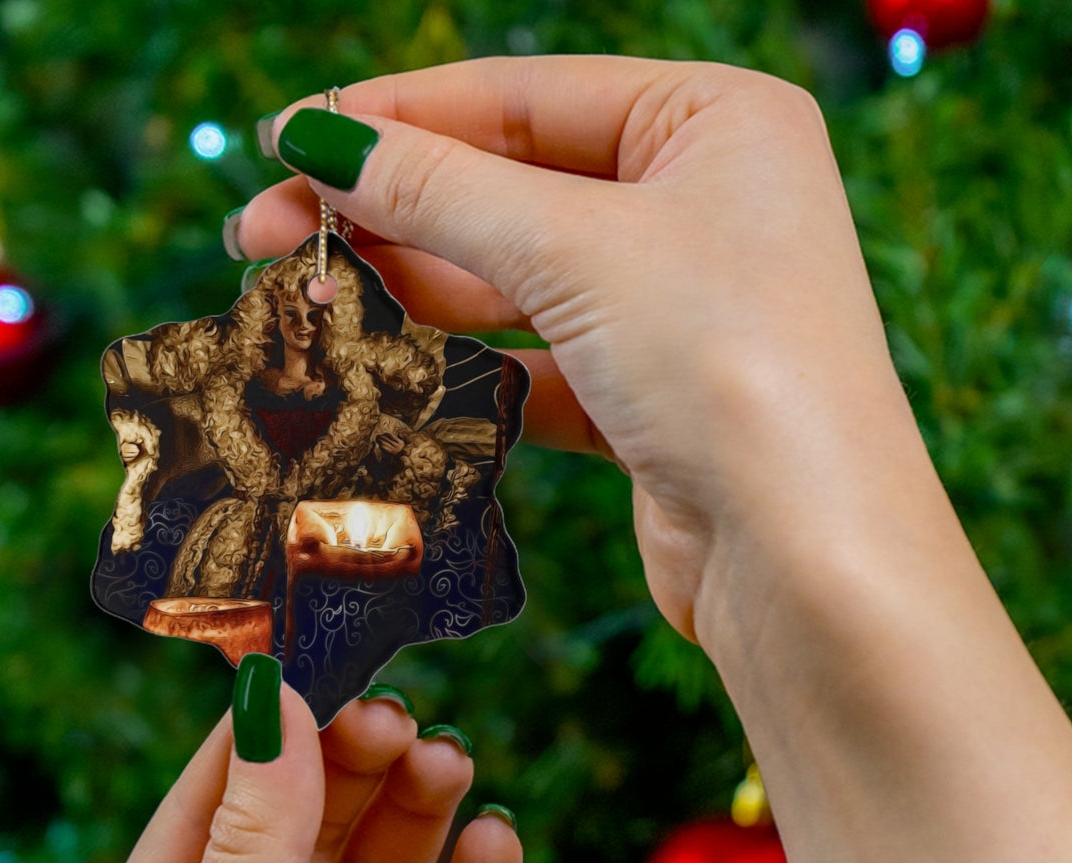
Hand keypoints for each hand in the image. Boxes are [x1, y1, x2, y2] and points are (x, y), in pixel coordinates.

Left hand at [66, 690, 520, 862]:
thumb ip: (252, 851)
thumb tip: (272, 705)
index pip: (209, 812)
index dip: (263, 736)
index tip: (319, 656)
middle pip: (306, 838)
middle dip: (351, 772)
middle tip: (404, 715)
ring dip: (417, 820)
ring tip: (453, 762)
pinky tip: (497, 844)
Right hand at [235, 57, 928, 642]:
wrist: (807, 558)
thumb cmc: (729, 365)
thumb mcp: (576, 248)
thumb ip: (441, 190)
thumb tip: (319, 140)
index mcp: (716, 120)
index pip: (524, 96)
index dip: (396, 117)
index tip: (285, 140)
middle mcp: (704, 204)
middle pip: (511, 187)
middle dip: (388, 209)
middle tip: (264, 234)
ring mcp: (679, 308)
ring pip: (517, 280)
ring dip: (413, 289)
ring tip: (306, 299)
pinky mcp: (652, 401)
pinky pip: (537, 362)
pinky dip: (465, 366)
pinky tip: (386, 367)